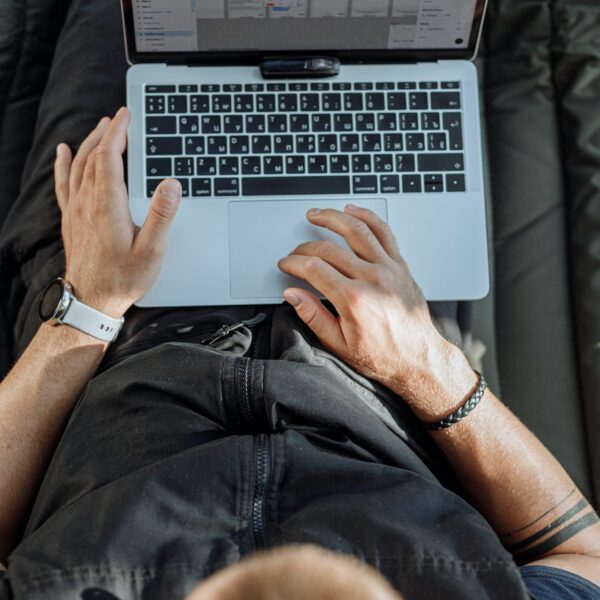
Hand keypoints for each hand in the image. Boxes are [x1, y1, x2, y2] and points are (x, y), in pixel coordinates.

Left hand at [54, 107, 180, 317]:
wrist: (92, 301)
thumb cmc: (124, 279)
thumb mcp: (152, 251)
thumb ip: (162, 215)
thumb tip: (171, 184)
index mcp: (108, 206)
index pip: (110, 157)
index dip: (118, 133)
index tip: (126, 116)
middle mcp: (88, 203)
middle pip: (93, 156)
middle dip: (107, 133)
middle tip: (119, 118)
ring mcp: (76, 210)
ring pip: (79, 166)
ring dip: (90, 143)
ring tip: (100, 128)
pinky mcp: (71, 219)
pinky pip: (64, 183)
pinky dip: (64, 164)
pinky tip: (64, 153)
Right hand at [278, 205, 470, 409]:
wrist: (418, 359)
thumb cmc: (382, 356)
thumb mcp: (339, 343)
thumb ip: (313, 315)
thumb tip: (293, 294)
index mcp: (354, 300)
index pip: (314, 268)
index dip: (294, 263)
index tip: (286, 264)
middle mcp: (372, 279)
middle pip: (329, 249)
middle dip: (305, 247)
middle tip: (295, 253)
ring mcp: (389, 268)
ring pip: (357, 230)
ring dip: (333, 218)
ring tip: (317, 214)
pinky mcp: (400, 266)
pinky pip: (384, 232)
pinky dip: (368, 217)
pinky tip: (353, 210)